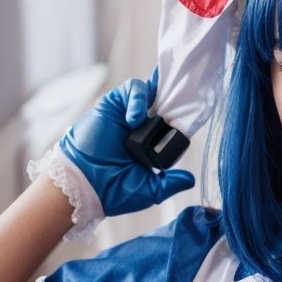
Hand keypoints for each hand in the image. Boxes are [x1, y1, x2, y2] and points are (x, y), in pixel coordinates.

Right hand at [59, 70, 194, 217]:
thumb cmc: (114, 191)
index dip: (181, 116)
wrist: (86, 185)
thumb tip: (192, 180)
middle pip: (162, 101)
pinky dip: (137, 98)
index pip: (170, 124)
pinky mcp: (112, 105)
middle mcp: (140, 128)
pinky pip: (131, 89)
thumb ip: (170, 184)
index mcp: (150, 145)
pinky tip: (135, 118)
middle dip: (174, 95)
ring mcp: (126, 115)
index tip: (195, 110)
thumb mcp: (150, 190)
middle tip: (187, 90)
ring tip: (148, 119)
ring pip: (148, 91)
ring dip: (154, 99)